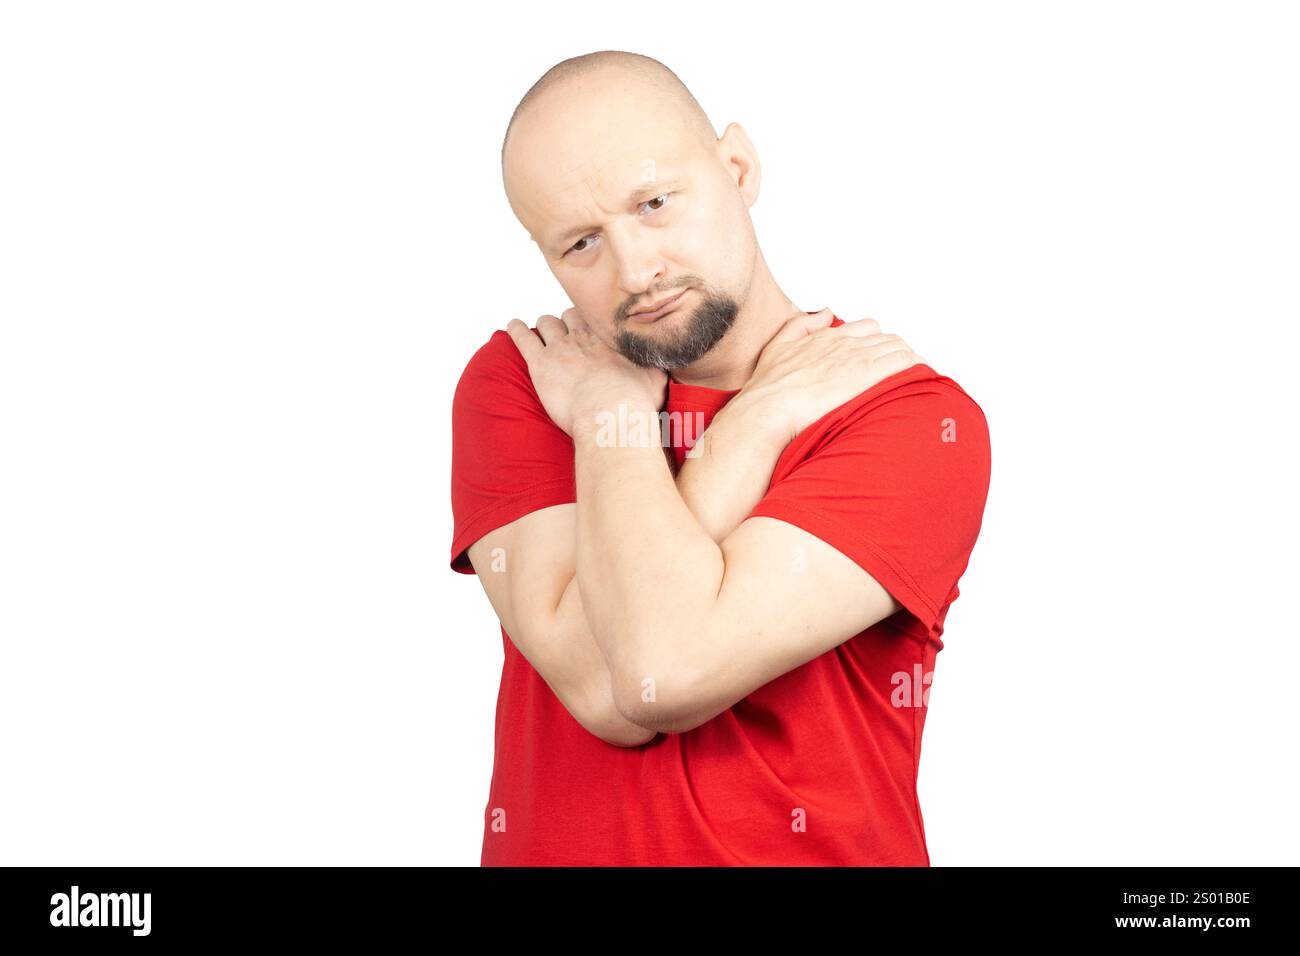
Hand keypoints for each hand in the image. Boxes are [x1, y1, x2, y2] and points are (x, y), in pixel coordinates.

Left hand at [506, 307, 667, 436]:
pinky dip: (516, 330)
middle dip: (565, 323)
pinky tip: (513, 327)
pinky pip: (522, 338)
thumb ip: (656, 366)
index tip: (588, 328)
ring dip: (543, 327)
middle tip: (564, 334)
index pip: (594, 317)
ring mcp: (559, 347)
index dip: (589, 322)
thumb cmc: (634, 402)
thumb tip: (664, 363)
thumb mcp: (655, 378)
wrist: (611, 415)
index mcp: (607, 338)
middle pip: (568, 316)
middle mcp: (582, 336)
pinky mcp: (540, 364)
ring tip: (538, 331)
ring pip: (546, 323)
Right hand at [737, 309, 924, 442]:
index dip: (877, 343)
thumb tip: (827, 312)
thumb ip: (802, 325)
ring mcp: (856, 358)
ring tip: (913, 377)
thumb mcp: (778, 345)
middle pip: (886, 338)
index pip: (867, 329)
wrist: (767, 408)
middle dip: (896, 352)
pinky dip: (915, 367)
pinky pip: (902, 363)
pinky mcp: (866, 375)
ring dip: (908, 360)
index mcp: (827, 337)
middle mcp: (844, 343)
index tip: (879, 359)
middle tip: (900, 371)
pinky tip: (919, 377)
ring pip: (898, 348)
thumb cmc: (768, 387)